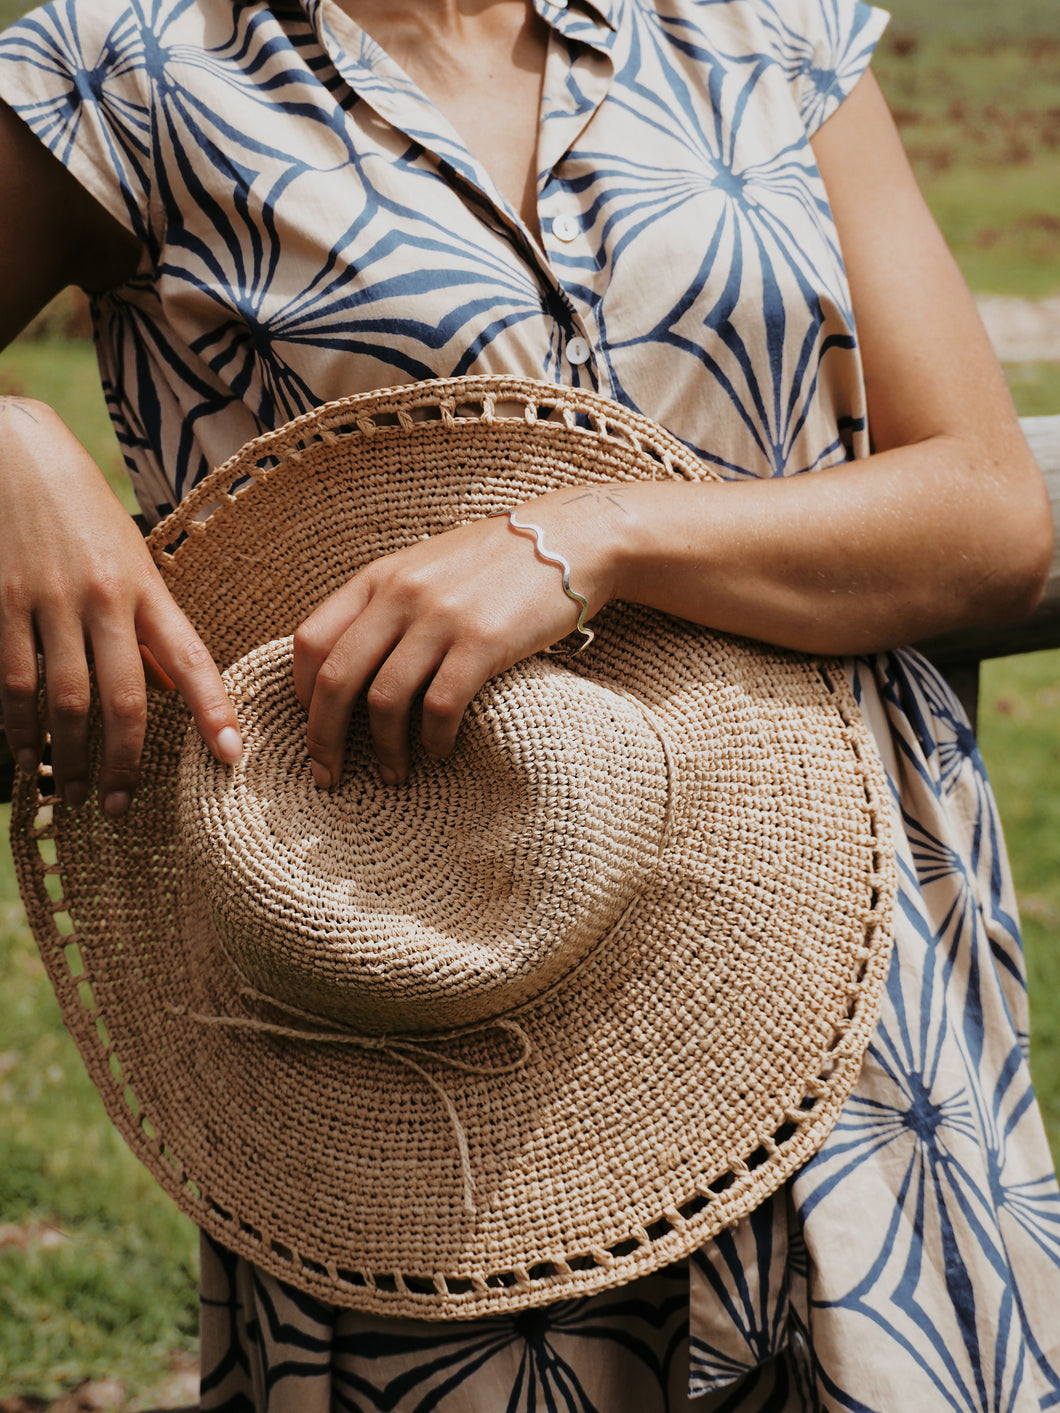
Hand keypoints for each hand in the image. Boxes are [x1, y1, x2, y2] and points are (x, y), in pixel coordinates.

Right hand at [0, 397, 241, 815]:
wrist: (12, 451)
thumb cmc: (78, 511)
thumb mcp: (128, 557)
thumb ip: (147, 624)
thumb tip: (166, 688)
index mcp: (144, 585)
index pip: (191, 656)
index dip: (214, 709)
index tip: (232, 756)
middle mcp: (103, 596)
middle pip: (124, 696)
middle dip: (126, 759)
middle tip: (123, 805)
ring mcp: (48, 600)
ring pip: (65, 699)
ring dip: (69, 755)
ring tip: (72, 790)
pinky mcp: (0, 601)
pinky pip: (12, 679)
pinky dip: (17, 724)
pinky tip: (24, 753)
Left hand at [292, 486, 628, 786]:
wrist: (571, 540)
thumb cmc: (498, 562)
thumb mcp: (428, 566)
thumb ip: (389, 601)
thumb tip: (351, 657)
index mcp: (380, 576)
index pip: (311, 640)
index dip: (300, 693)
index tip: (310, 727)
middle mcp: (401, 595)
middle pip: (335, 678)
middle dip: (323, 737)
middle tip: (328, 776)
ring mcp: (441, 618)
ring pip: (384, 700)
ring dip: (383, 751)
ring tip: (392, 776)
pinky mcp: (482, 643)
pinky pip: (440, 706)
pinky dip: (433, 740)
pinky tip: (441, 753)